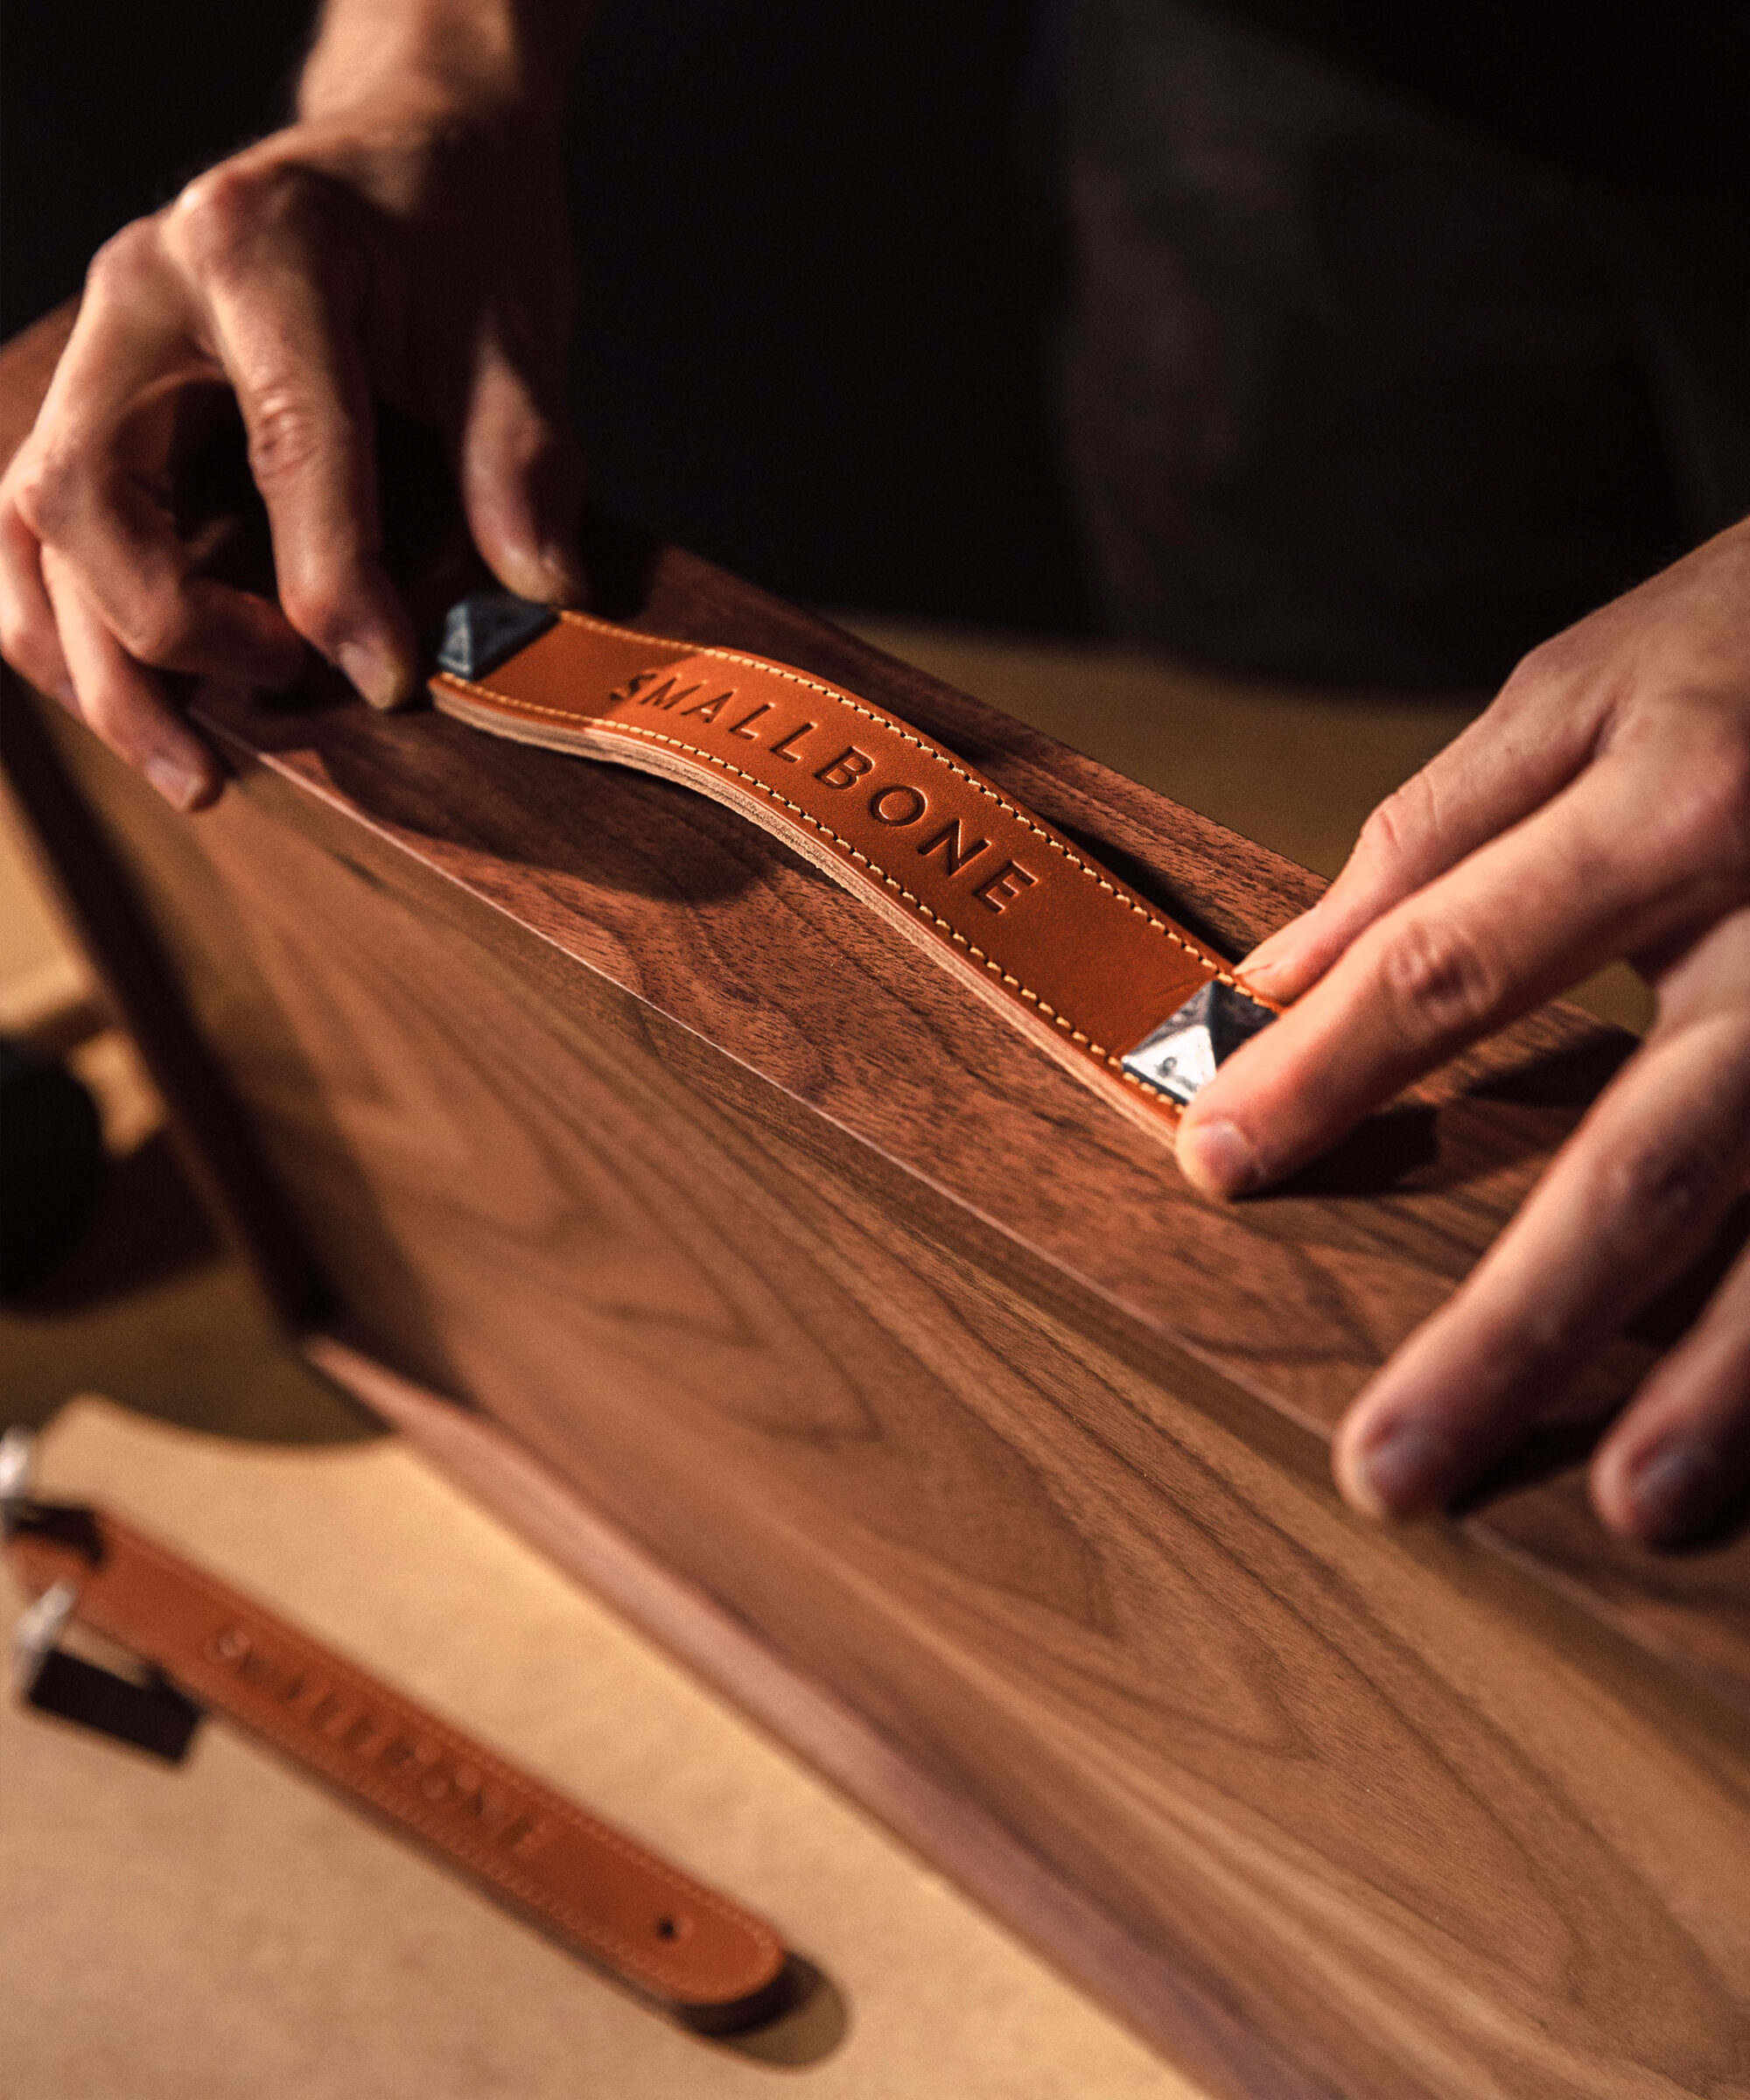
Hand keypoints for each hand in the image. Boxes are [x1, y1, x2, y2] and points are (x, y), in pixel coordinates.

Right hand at [0, 51, 581, 809]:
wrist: (401, 149)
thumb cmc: (456, 226)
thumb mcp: (514, 322)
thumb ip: (522, 454)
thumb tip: (538, 592)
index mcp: (257, 246)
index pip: (283, 443)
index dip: (333, 581)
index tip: (387, 679)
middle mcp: (141, 292)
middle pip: (92, 493)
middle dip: (171, 634)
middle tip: (284, 698)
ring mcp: (99, 350)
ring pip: (34, 530)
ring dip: (99, 669)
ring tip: (196, 775)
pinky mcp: (94, 405)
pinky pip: (37, 537)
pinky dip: (76, 635)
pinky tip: (144, 710)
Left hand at [1178, 523, 1749, 1548]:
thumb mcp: (1590, 685)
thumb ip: (1428, 839)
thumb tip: (1265, 982)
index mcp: (1679, 801)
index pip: (1454, 966)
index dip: (1324, 1073)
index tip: (1212, 1166)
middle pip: (1646, 1158)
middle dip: (1517, 1324)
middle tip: (1390, 1472)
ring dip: (1729, 1385)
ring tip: (1635, 1508)